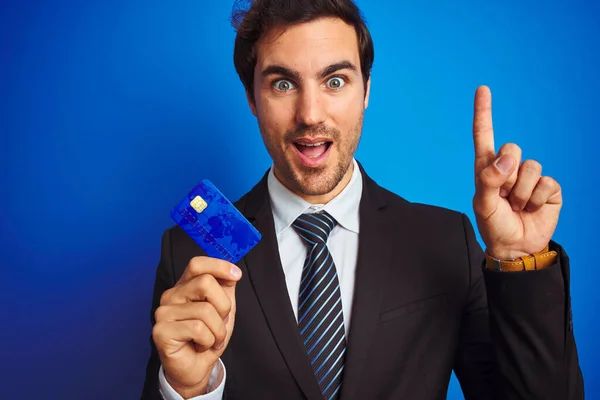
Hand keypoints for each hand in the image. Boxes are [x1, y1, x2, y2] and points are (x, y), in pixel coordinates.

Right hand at [152, 256, 241, 396]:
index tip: (236, 275)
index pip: (197, 264)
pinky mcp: (161, 331)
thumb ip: (225, 288)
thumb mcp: (222, 309)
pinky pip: (197, 329)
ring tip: (210, 339)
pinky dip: (208, 341)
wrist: (197, 368)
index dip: (219, 266)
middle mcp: (171, 295)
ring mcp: (163, 312)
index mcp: (184, 286)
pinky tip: (200, 346)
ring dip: (217, 330)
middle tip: (220, 323)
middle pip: (206, 283)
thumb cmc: (208, 337)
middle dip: (223, 307)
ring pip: (205, 310)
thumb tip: (233, 271)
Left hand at [471, 86, 561, 259]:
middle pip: (512, 148)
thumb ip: (490, 180)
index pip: (484, 136)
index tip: (482, 89)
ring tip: (517, 206)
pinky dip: (537, 199)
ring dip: (522, 192)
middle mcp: (509, 167)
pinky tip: (532, 209)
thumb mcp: (484, 205)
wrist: (516, 248)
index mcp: (487, 168)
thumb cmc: (494, 225)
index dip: (484, 113)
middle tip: (504, 196)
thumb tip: (508, 159)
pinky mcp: (548, 188)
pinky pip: (546, 182)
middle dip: (507, 174)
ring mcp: (530, 176)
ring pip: (530, 167)